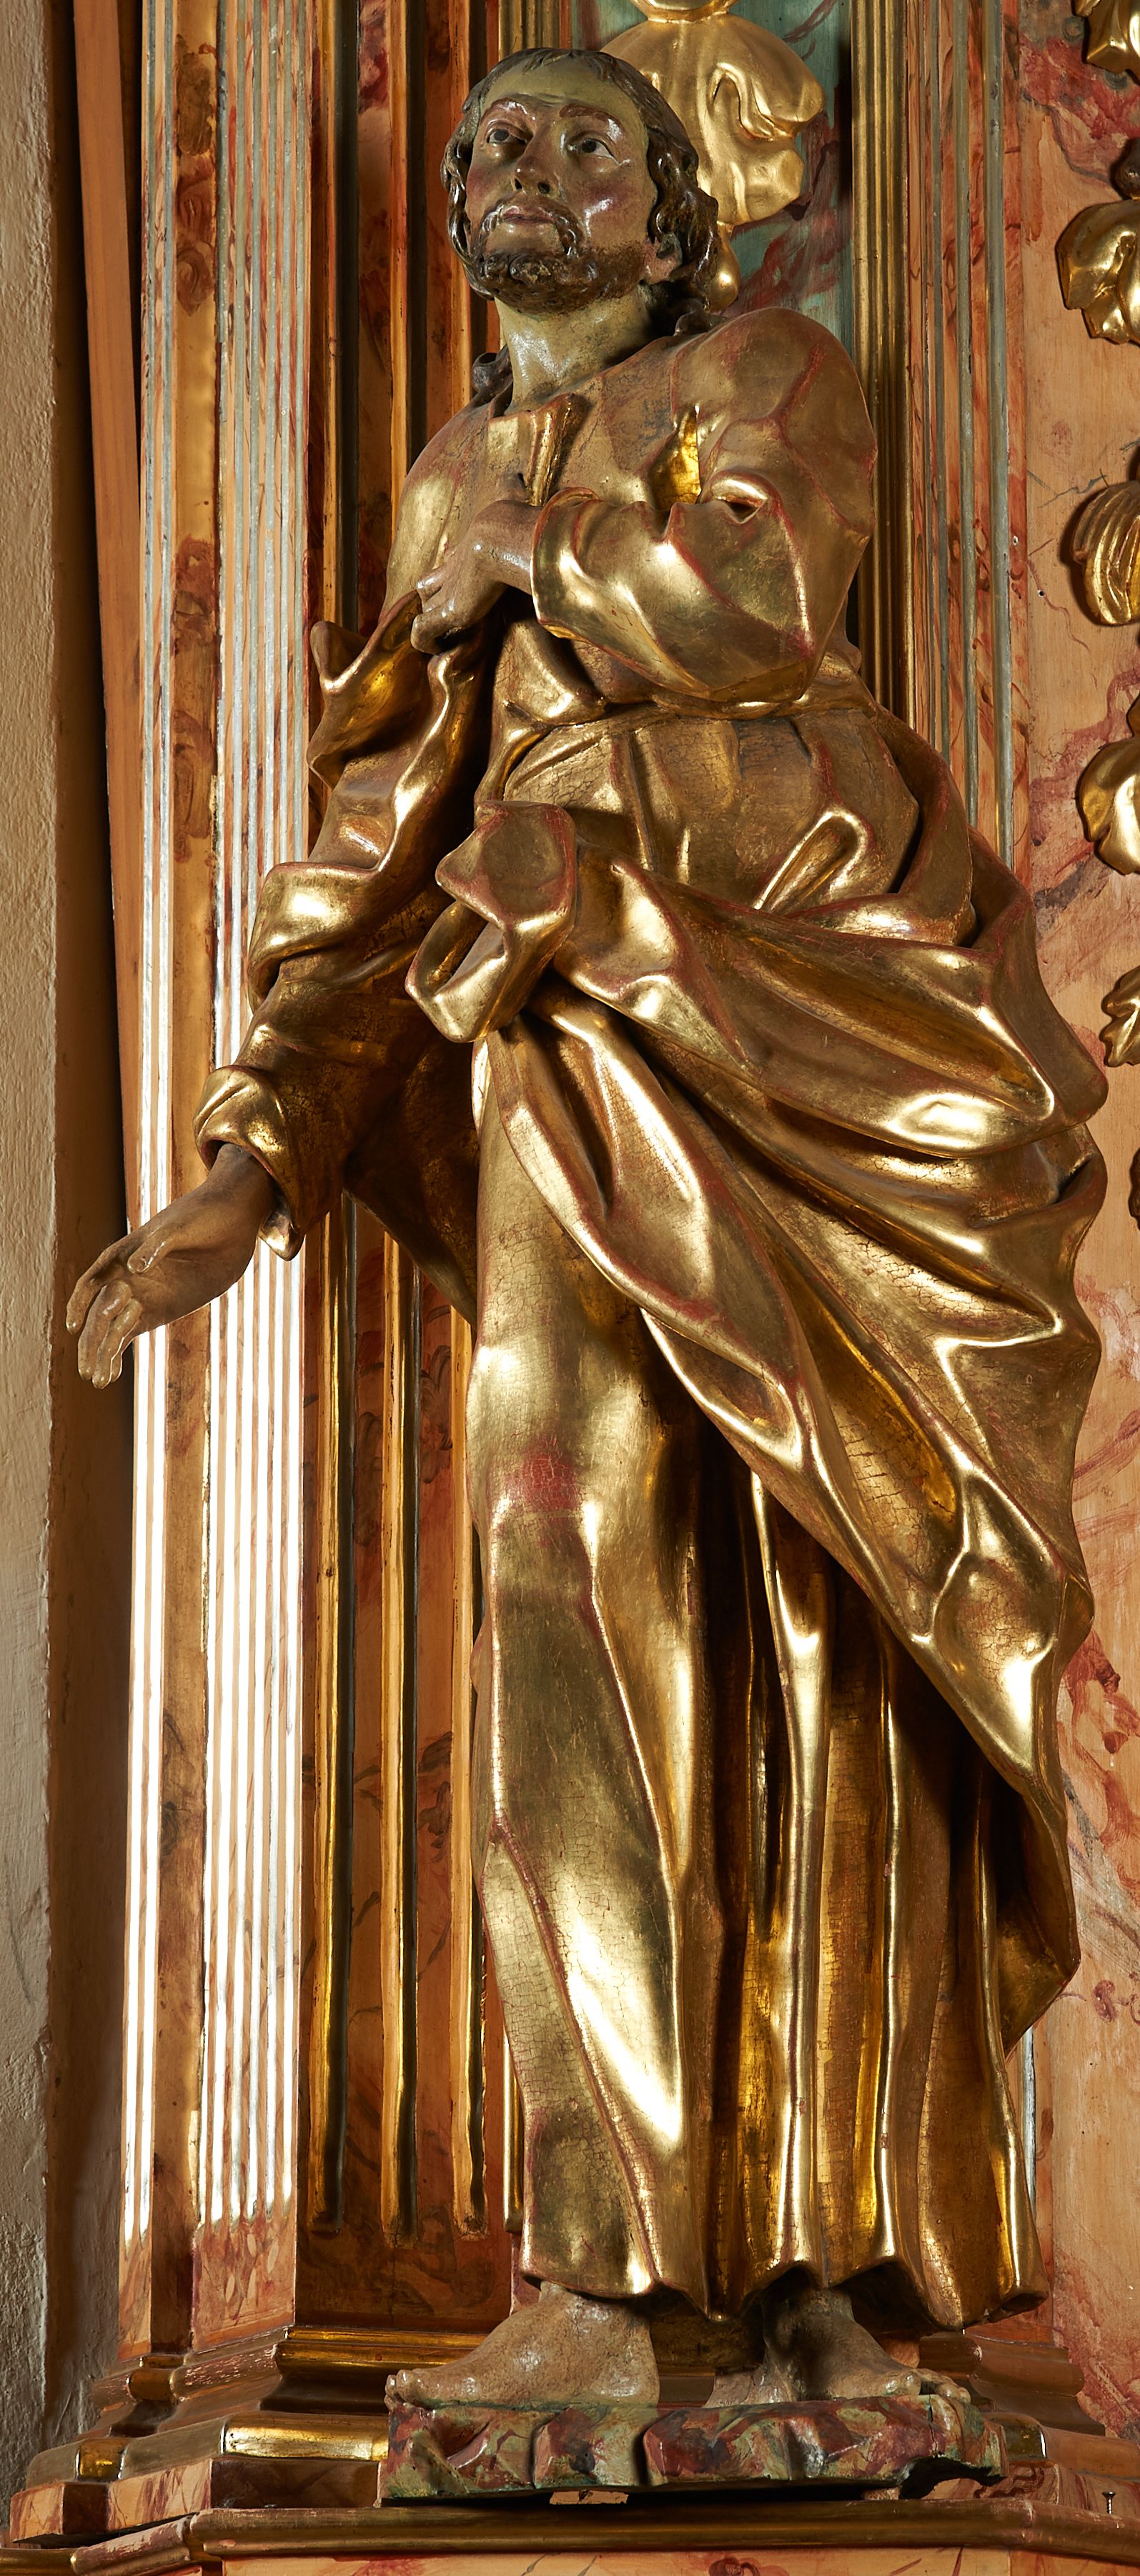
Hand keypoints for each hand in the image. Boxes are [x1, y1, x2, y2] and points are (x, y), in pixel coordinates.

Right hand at [67, 1145, 276, 1387]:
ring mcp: (141, 1295)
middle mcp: (126, 1277)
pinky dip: (118, 1352)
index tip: (75, 1326)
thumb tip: (136, 1267)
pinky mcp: (158, 1308)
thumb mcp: (179, 1227)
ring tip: (98, 1381)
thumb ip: (157, 1246)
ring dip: (102, 1353)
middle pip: (99, 1313)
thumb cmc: (201, 1215)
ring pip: (111, 1328)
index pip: (92, 1282)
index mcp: (123, 1255)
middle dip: (92, 1341)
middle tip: (88, 1370)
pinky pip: (129, 1333)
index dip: (81, 1303)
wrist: (230, 1223)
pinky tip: (111, 1375)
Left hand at [413, 500, 536, 650]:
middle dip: (434, 598)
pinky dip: (423, 639)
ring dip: (431, 619)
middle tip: (446, 613)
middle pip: (429, 585)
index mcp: (466, 550)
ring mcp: (449, 592)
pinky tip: (433, 646)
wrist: (502, 537)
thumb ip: (511, 487)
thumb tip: (517, 469)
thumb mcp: (509, 497)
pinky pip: (422, 629)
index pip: (448, 563)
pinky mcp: (450, 611)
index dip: (450, 575)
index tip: (460, 584)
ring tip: (442, 635)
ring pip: (425, 606)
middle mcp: (452, 571)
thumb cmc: (510, 520)